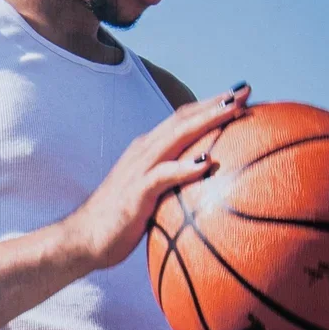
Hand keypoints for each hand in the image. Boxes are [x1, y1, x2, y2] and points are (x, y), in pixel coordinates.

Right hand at [67, 86, 250, 272]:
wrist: (82, 239)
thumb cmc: (120, 223)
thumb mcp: (152, 198)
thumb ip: (173, 187)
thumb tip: (205, 189)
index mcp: (149, 150)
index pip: (183, 119)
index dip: (210, 105)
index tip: (240, 96)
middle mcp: (144, 151)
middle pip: (184, 118)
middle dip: (216, 103)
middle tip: (246, 90)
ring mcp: (139, 169)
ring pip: (177, 136)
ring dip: (206, 121)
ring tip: (234, 111)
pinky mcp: (136, 192)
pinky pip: (163, 175)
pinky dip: (185, 167)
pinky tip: (207, 163)